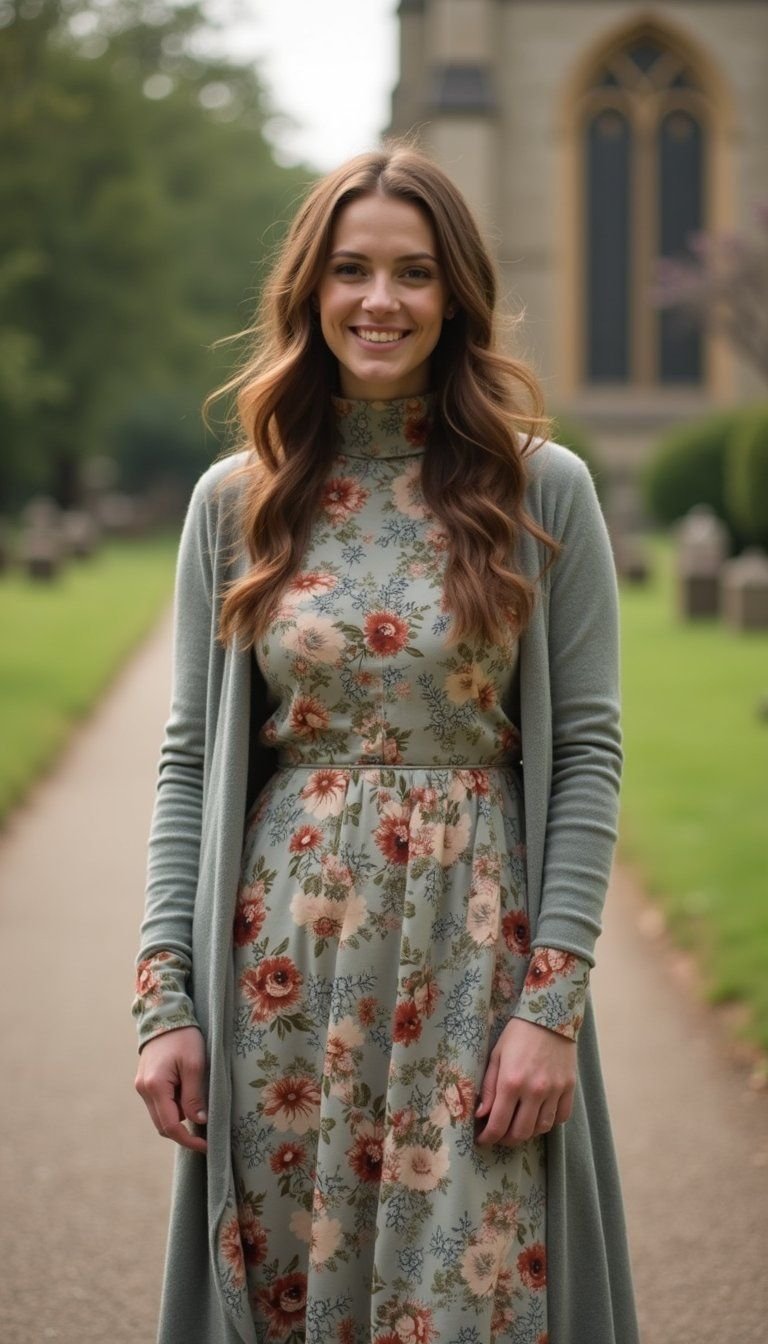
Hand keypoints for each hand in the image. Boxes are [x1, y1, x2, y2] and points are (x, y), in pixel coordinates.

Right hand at [134, 1025, 207, 1153]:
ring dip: (179, 1119)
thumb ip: (194, 1095)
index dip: (188, 1140)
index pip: (170, 1126)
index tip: (206, 1146)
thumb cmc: (183, 1037)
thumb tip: (199, 1121)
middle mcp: (143, 1090)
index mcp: (155, 1087)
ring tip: (199, 1106)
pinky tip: (188, 1097)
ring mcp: (142, 1087)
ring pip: (160, 1116)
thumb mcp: (195, 1065)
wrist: (165, 1015)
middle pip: (162, 1125)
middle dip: (183, 1132)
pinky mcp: (145, 1082)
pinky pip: (159, 1104)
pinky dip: (173, 1108)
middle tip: (206, 1134)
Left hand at [475, 1017, 575, 1146]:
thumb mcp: (496, 1056)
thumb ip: (489, 1087)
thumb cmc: (517, 1034)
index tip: (483, 1140)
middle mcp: (534, 1091)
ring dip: (528, 1132)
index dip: (488, 1138)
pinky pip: (562, 1117)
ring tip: (519, 1125)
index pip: (498, 1124)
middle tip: (500, 1135)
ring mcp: (554, 1091)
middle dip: (507, 1140)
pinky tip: (540, 1115)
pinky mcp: (569, 1087)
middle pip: (521, 1133)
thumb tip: (481, 1115)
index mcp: (511, 1082)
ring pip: (542, 1128)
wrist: (550, 1015)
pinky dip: (550, 1121)